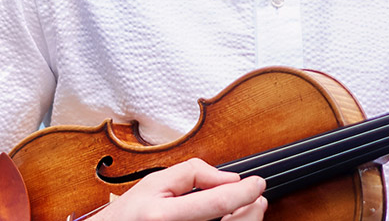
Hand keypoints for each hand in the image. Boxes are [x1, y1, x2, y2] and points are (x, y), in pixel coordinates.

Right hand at [90, 158, 266, 220]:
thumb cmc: (130, 215)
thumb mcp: (154, 182)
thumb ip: (192, 173)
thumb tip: (228, 177)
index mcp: (164, 215)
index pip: (216, 201)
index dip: (243, 191)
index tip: (257, 183)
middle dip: (251, 210)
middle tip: (258, 196)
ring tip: (249, 207)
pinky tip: (233, 220)